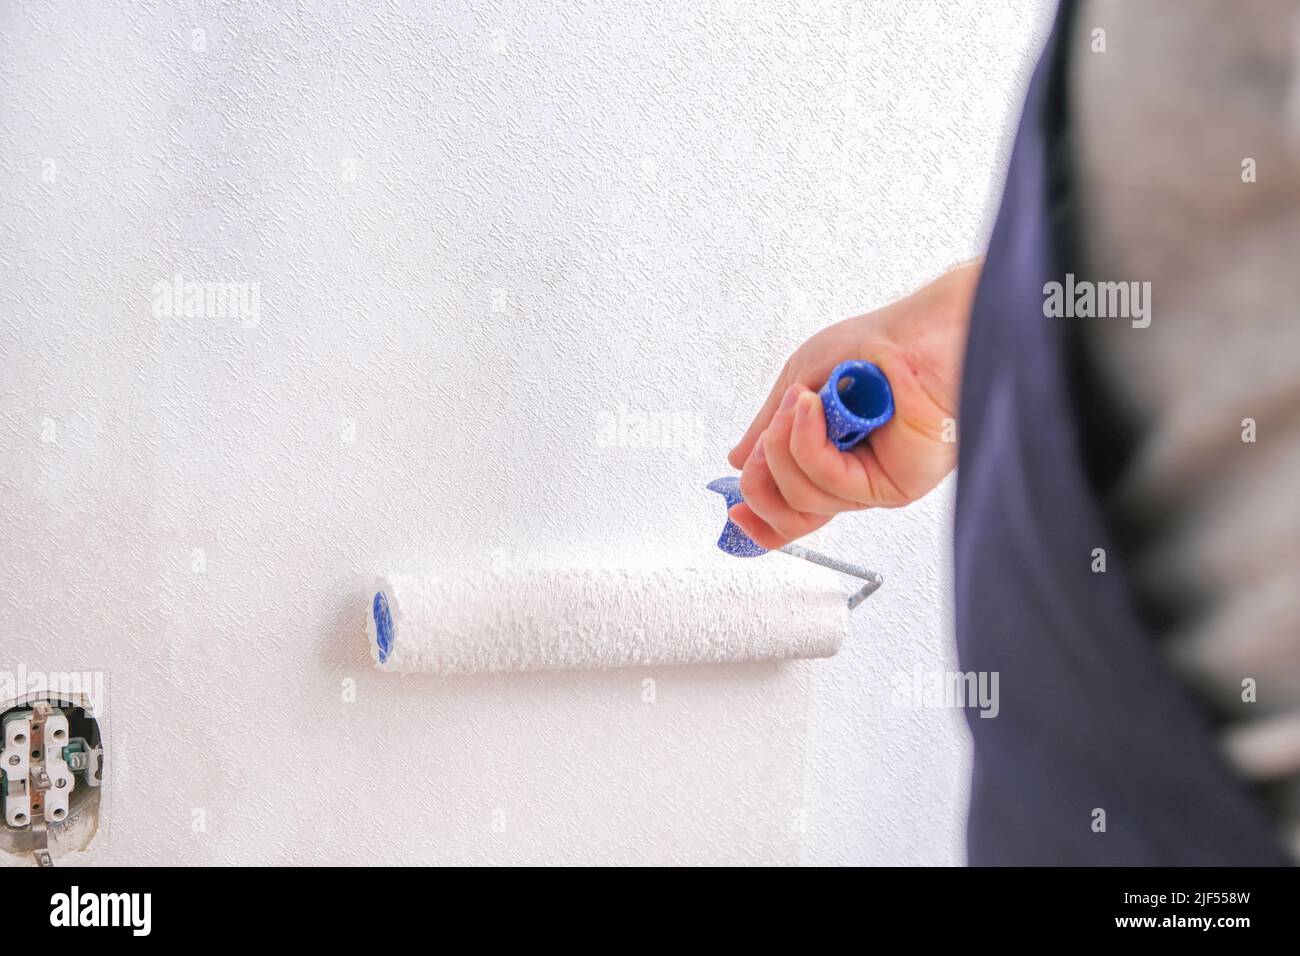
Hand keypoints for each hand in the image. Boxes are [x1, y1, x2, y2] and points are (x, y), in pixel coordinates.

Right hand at [727, 262, 978, 549]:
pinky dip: (809, 445)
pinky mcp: (892, 486)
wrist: (920, 333)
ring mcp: (870, 483)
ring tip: (800, 403)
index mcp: (830, 455)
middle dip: (760, 478)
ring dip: (786, 446)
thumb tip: (738, 460)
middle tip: (765, 438)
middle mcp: (850, 475)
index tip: (733, 511)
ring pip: (802, 499)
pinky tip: (814, 409)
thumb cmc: (874, 344)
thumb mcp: (799, 379)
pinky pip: (830, 483)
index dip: (759, 515)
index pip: (790, 504)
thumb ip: (768, 425)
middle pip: (789, 514)